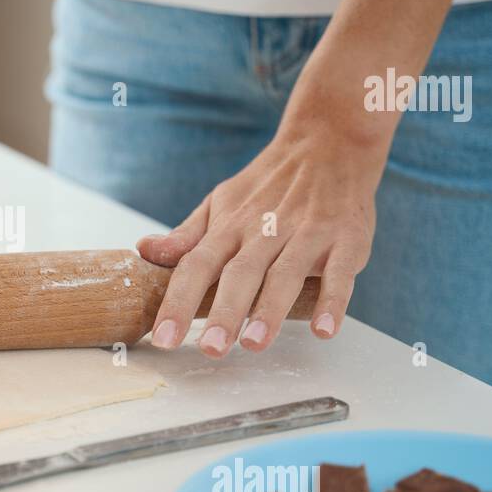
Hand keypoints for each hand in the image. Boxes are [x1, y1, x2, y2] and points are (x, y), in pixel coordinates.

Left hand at [136, 101, 384, 356]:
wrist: (329, 143)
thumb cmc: (268, 185)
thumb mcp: (221, 203)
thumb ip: (186, 235)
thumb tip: (144, 251)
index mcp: (230, 227)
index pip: (196, 266)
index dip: (178, 302)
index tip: (163, 338)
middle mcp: (265, 231)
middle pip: (240, 274)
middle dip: (225, 313)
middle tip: (211, 349)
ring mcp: (307, 234)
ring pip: (285, 275)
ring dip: (270, 310)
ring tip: (254, 344)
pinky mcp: (346, 240)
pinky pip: (339, 273)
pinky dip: (332, 301)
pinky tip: (324, 329)